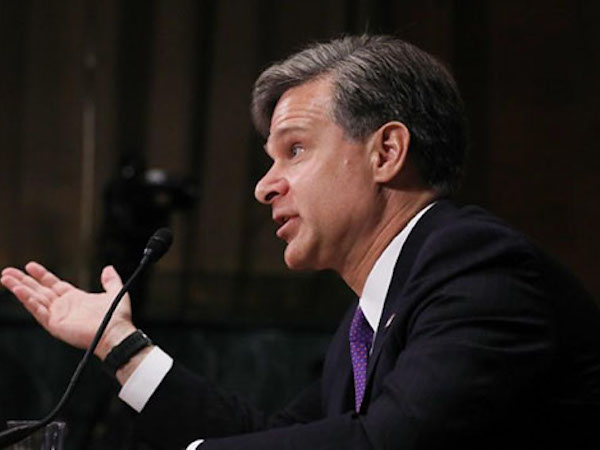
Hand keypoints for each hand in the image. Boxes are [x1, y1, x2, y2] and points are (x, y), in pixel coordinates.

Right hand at [1, 262, 135, 359]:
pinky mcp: (55, 324)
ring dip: (20, 289)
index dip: (41, 275)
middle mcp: (63, 306)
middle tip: (7, 272)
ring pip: (34, 299)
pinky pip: (39, 311)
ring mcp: (58, 315)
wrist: (116, 333)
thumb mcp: (115, 292)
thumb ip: (110, 280)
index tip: (29, 266)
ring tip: (6, 278)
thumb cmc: (117, 318)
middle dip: (23, 281)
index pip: (53, 284)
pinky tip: (19, 291)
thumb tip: (108, 268)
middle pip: (38, 290)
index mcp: (75, 298)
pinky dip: (28, 301)